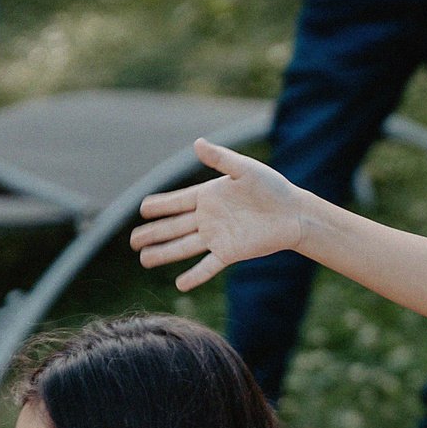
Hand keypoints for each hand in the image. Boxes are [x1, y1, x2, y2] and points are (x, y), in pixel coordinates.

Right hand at [132, 139, 316, 289]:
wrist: (294, 213)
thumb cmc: (272, 188)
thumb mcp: (245, 169)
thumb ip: (220, 159)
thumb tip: (197, 143)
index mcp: (209, 196)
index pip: (177, 202)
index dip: (159, 205)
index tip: (141, 208)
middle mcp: (209, 218)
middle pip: (174, 226)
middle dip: (152, 232)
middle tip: (132, 240)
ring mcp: (217, 236)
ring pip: (183, 246)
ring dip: (164, 253)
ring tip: (143, 259)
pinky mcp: (230, 252)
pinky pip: (208, 265)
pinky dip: (195, 275)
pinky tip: (180, 284)